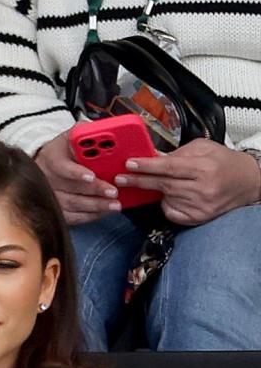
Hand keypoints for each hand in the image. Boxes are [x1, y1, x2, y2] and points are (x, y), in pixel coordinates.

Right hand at [35, 131, 120, 224]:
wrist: (47, 164)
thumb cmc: (65, 149)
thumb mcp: (72, 135)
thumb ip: (87, 131)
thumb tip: (109, 131)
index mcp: (52, 157)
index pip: (62, 166)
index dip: (76, 172)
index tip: (92, 176)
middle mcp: (47, 178)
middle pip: (70, 188)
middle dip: (94, 191)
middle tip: (113, 192)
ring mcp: (50, 196)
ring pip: (72, 204)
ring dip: (95, 206)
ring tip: (115, 205)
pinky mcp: (56, 209)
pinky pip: (72, 217)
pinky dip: (89, 216)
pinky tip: (104, 212)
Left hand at [114, 139, 260, 225]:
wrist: (247, 183)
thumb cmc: (224, 163)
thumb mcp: (204, 148)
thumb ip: (177, 153)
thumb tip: (153, 156)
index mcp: (205, 167)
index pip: (169, 167)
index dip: (147, 166)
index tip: (130, 164)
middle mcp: (203, 188)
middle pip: (163, 185)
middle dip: (139, 181)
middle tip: (120, 179)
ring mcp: (200, 206)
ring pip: (166, 198)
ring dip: (155, 192)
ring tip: (153, 184)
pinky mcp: (197, 219)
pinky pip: (170, 212)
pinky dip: (166, 204)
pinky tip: (171, 196)